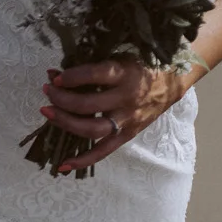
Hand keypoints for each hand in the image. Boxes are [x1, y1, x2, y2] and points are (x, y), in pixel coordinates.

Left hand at [38, 60, 194, 172]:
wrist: (174, 80)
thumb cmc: (143, 64)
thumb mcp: (122, 56)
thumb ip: (93, 65)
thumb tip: (56, 73)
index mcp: (127, 74)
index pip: (95, 75)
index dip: (72, 77)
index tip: (56, 77)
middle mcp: (127, 99)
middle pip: (88, 105)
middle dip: (62, 99)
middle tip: (48, 91)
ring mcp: (127, 120)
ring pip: (91, 129)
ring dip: (65, 123)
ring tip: (47, 112)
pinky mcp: (128, 134)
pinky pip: (103, 151)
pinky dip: (83, 160)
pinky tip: (63, 165)